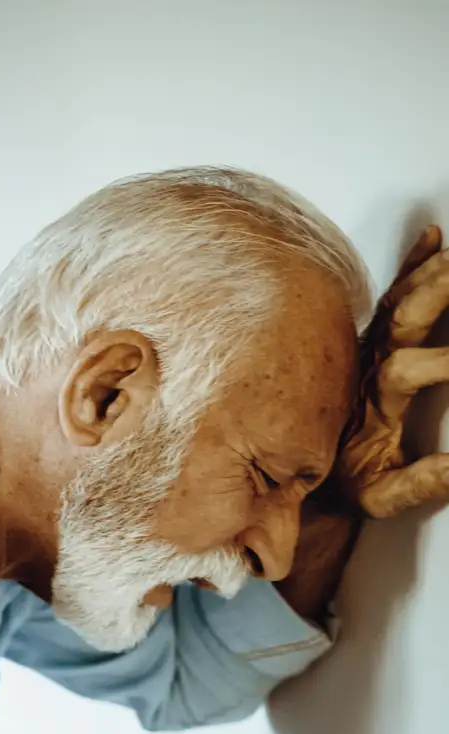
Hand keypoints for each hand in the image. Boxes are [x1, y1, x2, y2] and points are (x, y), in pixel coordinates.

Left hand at [337, 224, 448, 517]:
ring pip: (401, 301)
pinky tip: (432, 237)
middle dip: (436, 292)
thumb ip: (415, 483)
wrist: (299, 479)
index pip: (408, 369)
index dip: (442, 361)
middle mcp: (368, 368)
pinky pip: (393, 296)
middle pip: (402, 320)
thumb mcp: (376, 495)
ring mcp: (369, 351)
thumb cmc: (343, 486)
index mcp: (372, 403)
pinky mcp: (373, 342)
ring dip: (432, 272)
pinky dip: (412, 265)